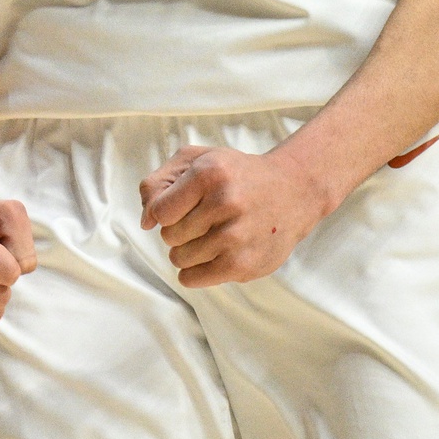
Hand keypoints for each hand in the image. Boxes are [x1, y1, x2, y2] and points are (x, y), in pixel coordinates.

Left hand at [138, 145, 328, 288]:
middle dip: (178, 230)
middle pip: (169, 235)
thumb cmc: (237, 175)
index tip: (178, 208)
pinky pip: (193, 279)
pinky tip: (212, 255)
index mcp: (210, 172)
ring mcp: (236, 236)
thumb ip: (160, 182)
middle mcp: (225, 202)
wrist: (293, 190)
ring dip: (188, 251)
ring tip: (211, 236)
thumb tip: (145, 222)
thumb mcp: (199, 159)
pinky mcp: (244, 264)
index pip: (160, 211)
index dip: (164, 211)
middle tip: (202, 220)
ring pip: (179, 258)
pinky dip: (194, 271)